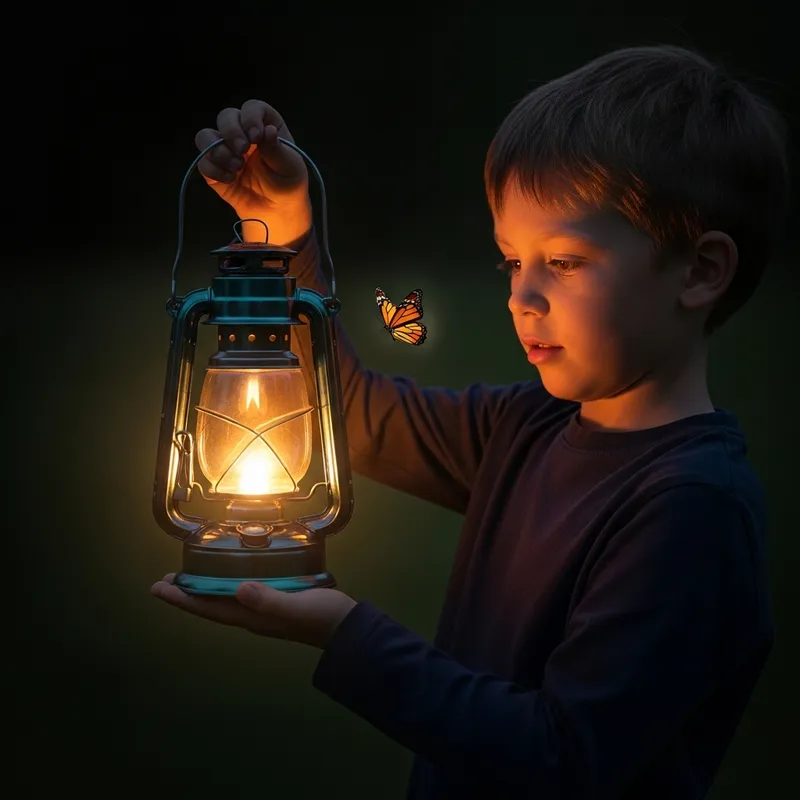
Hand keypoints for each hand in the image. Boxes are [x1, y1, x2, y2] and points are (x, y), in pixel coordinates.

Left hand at [151, 574, 356, 649]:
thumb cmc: (323, 618)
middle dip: (188, 592)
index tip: (159, 588)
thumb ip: (270, 601)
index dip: (183, 599)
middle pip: (212, 604)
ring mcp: (264, 609)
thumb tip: (238, 588)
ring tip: (190, 574)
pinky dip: (229, 581)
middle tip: (165, 579)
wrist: (348, 628)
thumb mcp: (298, 607)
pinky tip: (234, 570)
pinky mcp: (277, 599)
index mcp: (253, 617)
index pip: (210, 608)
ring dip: (205, 587)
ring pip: (225, 598)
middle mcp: (253, 614)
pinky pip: (244, 590)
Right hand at [195, 99, 312, 244]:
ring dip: (218, 150)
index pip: (252, 108)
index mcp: (265, 126)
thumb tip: (267, 131)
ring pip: (206, 135)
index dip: (251, 117)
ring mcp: (227, 150)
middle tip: (242, 150)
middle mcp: (243, 133)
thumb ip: (276, 149)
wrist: (277, 211)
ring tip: (237, 167)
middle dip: (231, 132)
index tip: (256, 136)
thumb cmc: (288, 184)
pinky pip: (203, 162)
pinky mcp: (215, 170)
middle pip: (226, 117)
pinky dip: (214, 170)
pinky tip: (230, 180)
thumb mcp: (290, 167)